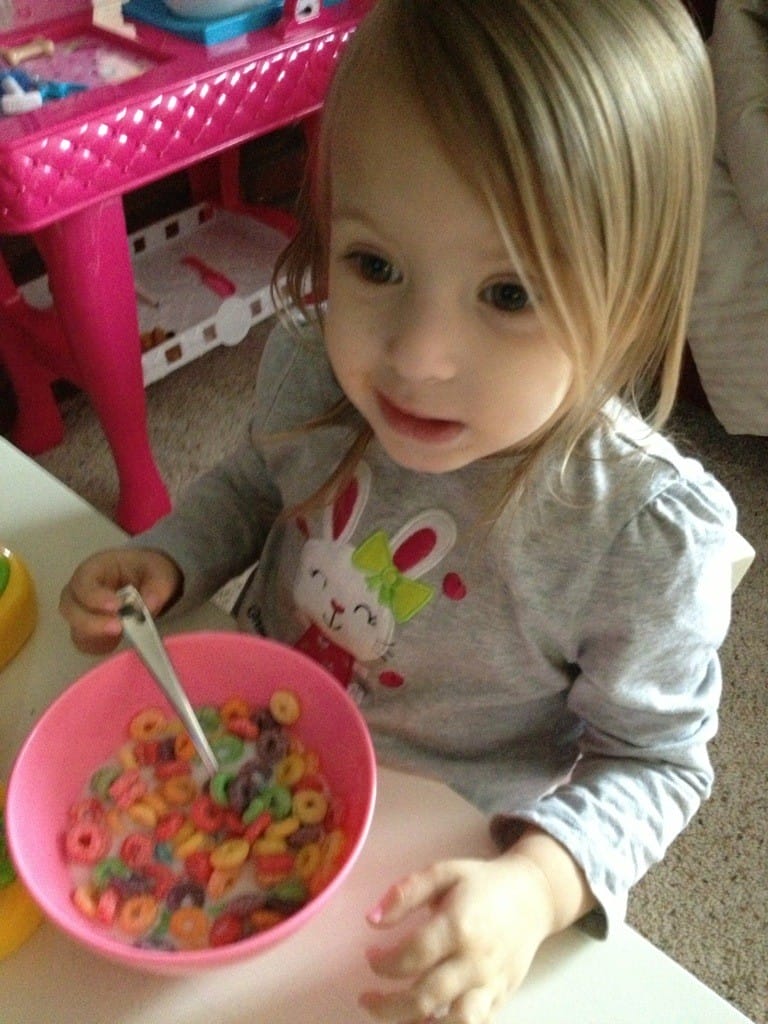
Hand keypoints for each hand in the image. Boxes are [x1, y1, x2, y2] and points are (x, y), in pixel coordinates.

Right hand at [59, 548, 182, 653]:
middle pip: (70, 608)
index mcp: (94, 569)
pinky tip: (116, 643)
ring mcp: (81, 613)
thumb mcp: (159, 571)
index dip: (95, 596)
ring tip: (119, 637)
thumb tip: (149, 605)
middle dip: (91, 621)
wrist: (147, 582)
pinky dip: (98, 646)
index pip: (83, 582)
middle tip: (118, 627)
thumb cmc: (146, 571)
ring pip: (76, 628)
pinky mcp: (88, 632)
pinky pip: (86, 643)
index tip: (117, 606)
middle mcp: (80, 591)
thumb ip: (157, 586)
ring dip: (95, 636)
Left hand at [359, 853, 554, 1023]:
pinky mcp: (501, 998)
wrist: (532, 896)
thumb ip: (405, 893)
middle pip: (426, 997)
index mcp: (459, 924)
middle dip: (387, 1006)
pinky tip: (428, 1021)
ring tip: (396, 1019)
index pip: (412, 955)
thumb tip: (372, 919)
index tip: (371, 957)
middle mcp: (475, 960)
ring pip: (453, 1022)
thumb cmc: (482, 883)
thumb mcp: (443, 872)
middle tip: (367, 999)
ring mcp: (491, 984)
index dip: (383, 963)